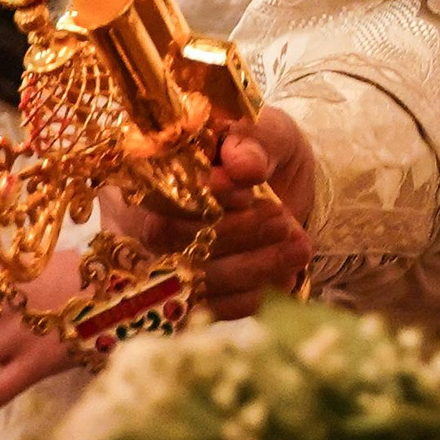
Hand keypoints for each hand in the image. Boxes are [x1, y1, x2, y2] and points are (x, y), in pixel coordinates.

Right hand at [108, 115, 317, 316]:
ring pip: (188, 275)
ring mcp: (157, 258)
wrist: (282, 185)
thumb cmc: (266, 150)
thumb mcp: (270, 132)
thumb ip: (257, 142)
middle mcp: (140, 213)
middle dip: (233, 231)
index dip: (204, 192)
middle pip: (166, 235)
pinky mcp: (183, 293)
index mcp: (152, 161)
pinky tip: (285, 278)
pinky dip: (247, 298)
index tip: (251, 188)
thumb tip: (245, 167)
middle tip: (282, 220)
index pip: (158, 183)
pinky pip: (203, 308)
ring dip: (250, 267)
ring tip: (299, 248)